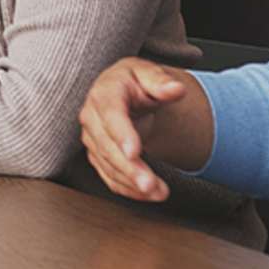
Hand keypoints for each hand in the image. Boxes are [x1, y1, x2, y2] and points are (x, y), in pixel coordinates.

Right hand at [77, 57, 207, 202]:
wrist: (124, 91)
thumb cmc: (135, 82)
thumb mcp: (149, 74)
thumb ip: (161, 82)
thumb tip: (176, 88)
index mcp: (104, 93)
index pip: (111, 114)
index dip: (121, 134)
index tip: (134, 152)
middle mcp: (92, 117)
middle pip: (107, 147)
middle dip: (129, 168)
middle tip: (150, 184)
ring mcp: (93, 138)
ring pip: (108, 165)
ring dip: (131, 183)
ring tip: (158, 193)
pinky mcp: (97, 155)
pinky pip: (109, 176)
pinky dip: (128, 189)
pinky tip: (147, 195)